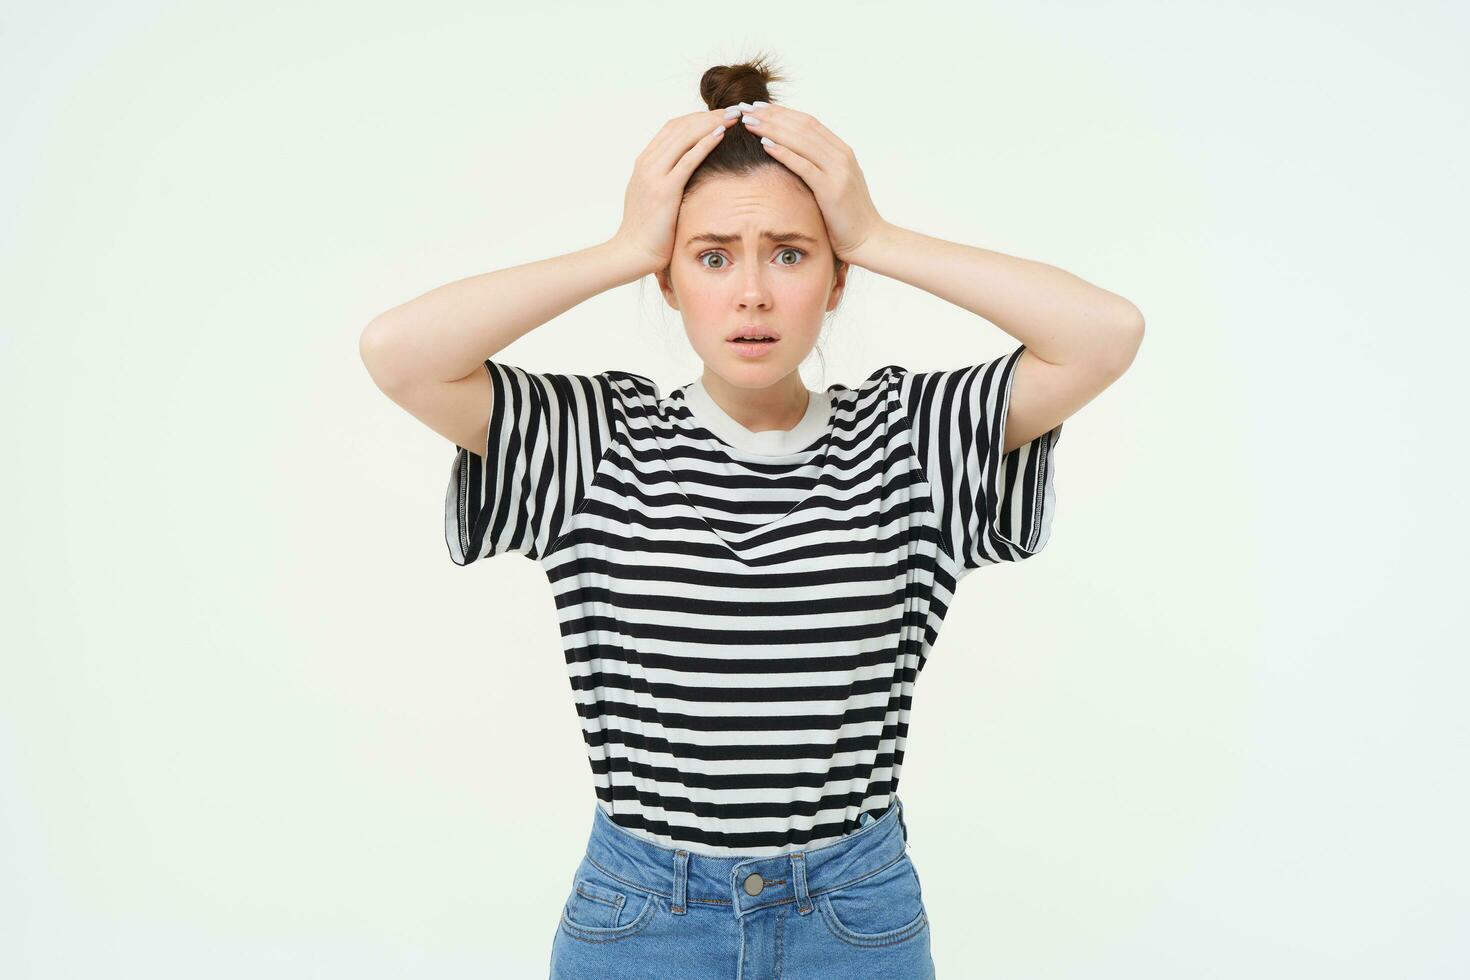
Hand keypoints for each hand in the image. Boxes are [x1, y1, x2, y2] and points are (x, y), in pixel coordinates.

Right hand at [610, 107, 738, 276]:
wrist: (632, 253)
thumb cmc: (647, 232)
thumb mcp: (654, 198)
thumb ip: (666, 181)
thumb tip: (686, 176)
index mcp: (645, 163)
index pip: (673, 128)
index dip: (697, 118)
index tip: (719, 116)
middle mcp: (647, 164)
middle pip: (680, 126)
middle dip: (708, 115)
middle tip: (733, 110)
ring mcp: (654, 175)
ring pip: (684, 137)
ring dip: (711, 123)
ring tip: (733, 116)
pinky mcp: (664, 190)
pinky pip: (687, 159)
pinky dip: (705, 143)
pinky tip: (722, 134)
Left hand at [738, 104, 886, 263]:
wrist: (869, 240)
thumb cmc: (847, 217)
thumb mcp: (834, 185)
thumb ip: (819, 168)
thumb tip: (792, 158)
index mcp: (842, 151)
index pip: (808, 123)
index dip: (782, 113)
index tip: (759, 107)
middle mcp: (841, 155)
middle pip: (802, 126)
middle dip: (773, 116)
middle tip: (747, 109)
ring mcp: (838, 171)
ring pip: (801, 140)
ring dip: (772, 128)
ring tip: (749, 122)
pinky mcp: (831, 189)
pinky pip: (803, 165)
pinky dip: (783, 152)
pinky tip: (764, 144)